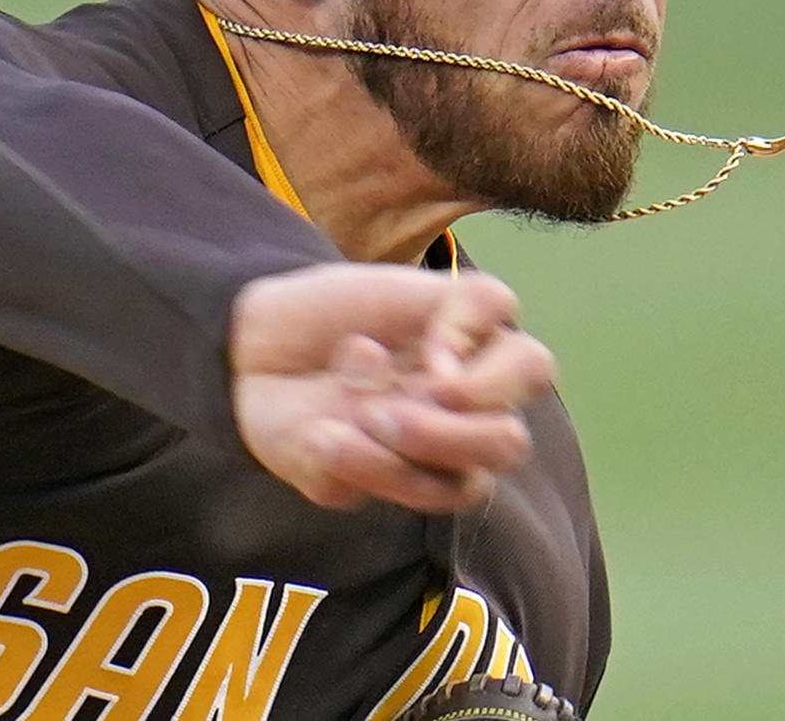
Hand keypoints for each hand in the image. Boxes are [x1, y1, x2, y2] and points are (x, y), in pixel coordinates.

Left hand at [230, 265, 554, 511]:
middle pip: (509, 444)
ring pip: (461, 487)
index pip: (531, 368)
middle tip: (386, 414)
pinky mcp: (376, 486)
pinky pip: (386, 499)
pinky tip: (316, 436)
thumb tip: (452, 378)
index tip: (432, 354)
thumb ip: (453, 310)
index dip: (491, 375)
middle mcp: (465, 412)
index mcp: (477, 352)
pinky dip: (353, 466)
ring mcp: (426, 456)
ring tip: (332, 427)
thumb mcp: (398, 287)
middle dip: (449, 435)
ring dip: (396, 459)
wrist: (253, 342)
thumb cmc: (336, 308)